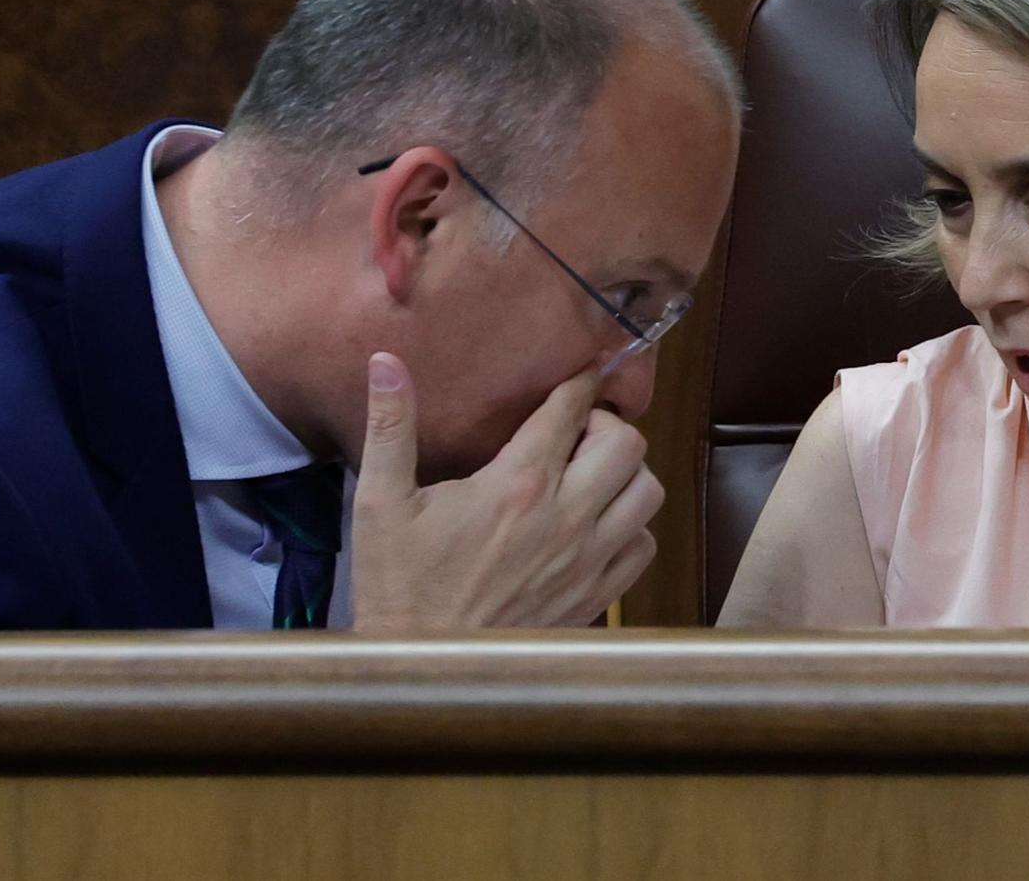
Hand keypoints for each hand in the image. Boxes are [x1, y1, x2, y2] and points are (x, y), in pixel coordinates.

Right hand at [343, 355, 660, 632]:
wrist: (424, 666)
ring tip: (591, 478)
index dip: (580, 382)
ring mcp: (587, 559)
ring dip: (626, 475)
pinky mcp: (596, 595)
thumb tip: (386, 362)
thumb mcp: (381, 502)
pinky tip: (597, 526)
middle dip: (606, 426)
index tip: (583, 372)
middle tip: (577, 434)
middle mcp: (565, 517)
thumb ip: (391, 426)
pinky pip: (644, 545)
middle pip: (626, 443)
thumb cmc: (399, 584)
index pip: (569, 410)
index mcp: (517, 484)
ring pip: (647, 491)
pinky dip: (632, 527)